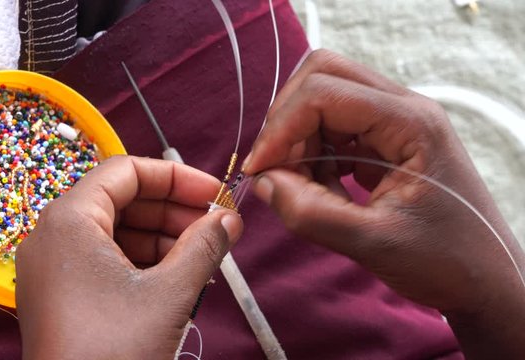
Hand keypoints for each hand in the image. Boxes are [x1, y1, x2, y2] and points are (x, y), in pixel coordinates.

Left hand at [15, 156, 242, 359]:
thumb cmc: (113, 352)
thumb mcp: (169, 294)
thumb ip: (204, 246)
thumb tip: (229, 220)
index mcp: (69, 220)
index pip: (126, 171)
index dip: (176, 177)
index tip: (214, 194)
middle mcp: (53, 236)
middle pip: (122, 200)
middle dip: (174, 210)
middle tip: (216, 227)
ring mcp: (53, 267)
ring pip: (116, 231)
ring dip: (163, 238)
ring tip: (204, 255)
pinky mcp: (61, 294)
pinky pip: (105, 260)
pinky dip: (142, 261)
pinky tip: (178, 276)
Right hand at [243, 50, 524, 357]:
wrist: (485, 278)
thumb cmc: (446, 261)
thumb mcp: (373, 244)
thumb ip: (310, 213)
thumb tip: (263, 183)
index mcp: (411, 124)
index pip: (324, 93)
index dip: (281, 128)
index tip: (259, 169)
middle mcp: (404, 110)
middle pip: (324, 76)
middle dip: (287, 119)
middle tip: (274, 167)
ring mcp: (395, 123)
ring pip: (325, 99)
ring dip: (299, 138)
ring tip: (299, 185)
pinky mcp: (386, 141)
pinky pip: (335, 129)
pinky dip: (313, 153)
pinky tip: (318, 187)